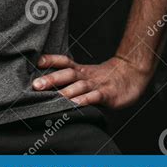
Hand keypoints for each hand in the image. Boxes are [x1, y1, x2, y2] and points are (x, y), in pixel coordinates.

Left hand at [32, 54, 151, 109]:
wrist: (132, 73)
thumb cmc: (106, 77)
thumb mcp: (88, 75)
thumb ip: (72, 80)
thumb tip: (49, 86)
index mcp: (81, 70)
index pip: (64, 61)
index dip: (50, 60)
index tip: (36, 61)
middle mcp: (87, 75)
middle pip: (67, 74)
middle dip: (51, 79)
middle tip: (35, 85)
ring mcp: (97, 84)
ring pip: (80, 86)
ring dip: (66, 91)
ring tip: (53, 97)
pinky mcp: (108, 94)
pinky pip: (95, 97)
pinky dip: (85, 100)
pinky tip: (76, 105)